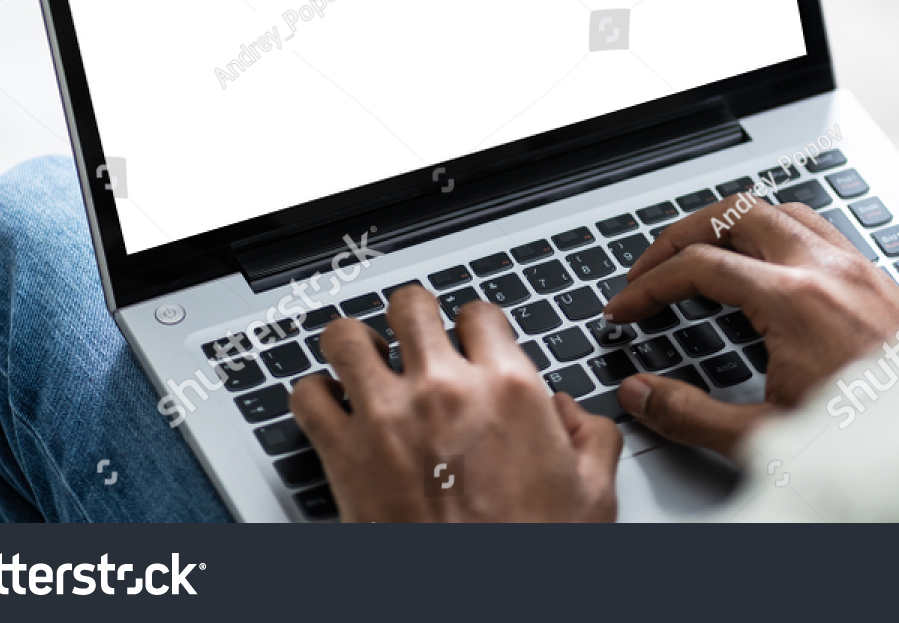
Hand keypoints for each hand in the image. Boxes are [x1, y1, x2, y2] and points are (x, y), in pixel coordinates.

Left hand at [290, 288, 620, 521]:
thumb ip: (590, 438)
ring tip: (363, 361)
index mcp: (509, 388)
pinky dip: (313, 396)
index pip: (478, 312)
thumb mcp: (592, 495)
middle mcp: (445, 389)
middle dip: (412, 318)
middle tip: (412, 340)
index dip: (473, 326)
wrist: (479, 609)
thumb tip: (572, 414)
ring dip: (355, 345)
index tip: (467, 342)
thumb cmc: (530, 554)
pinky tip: (331, 408)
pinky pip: (307, 396)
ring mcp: (388, 417)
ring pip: (348, 336)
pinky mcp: (343, 454)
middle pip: (410, 305)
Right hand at [602, 197, 898, 456]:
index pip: (698, 266)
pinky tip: (766, 260)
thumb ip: (692, 415)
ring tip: (700, 252)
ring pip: (777, 209)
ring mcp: (855, 267)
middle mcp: (826, 270)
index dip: (647, 285)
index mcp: (794, 301)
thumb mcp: (767, 438)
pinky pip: (816, 225)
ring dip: (730, 224)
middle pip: (733, 213)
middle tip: (650, 267)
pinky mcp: (876, 276)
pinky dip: (775, 230)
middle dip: (680, 235)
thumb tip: (640, 394)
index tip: (624, 309)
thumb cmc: (874, 439)